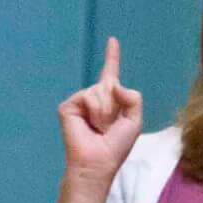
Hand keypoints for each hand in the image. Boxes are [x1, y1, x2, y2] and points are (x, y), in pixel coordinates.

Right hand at [56, 37, 143, 189]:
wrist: (97, 162)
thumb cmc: (115, 147)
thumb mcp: (134, 121)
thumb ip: (133, 97)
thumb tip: (113, 84)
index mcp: (110, 101)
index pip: (111, 74)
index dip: (112, 57)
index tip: (112, 40)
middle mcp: (93, 98)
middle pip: (109, 83)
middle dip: (114, 105)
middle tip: (108, 127)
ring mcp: (79, 102)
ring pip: (98, 91)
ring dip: (104, 112)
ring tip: (99, 128)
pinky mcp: (68, 107)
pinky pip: (86, 96)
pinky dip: (93, 111)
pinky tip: (89, 126)